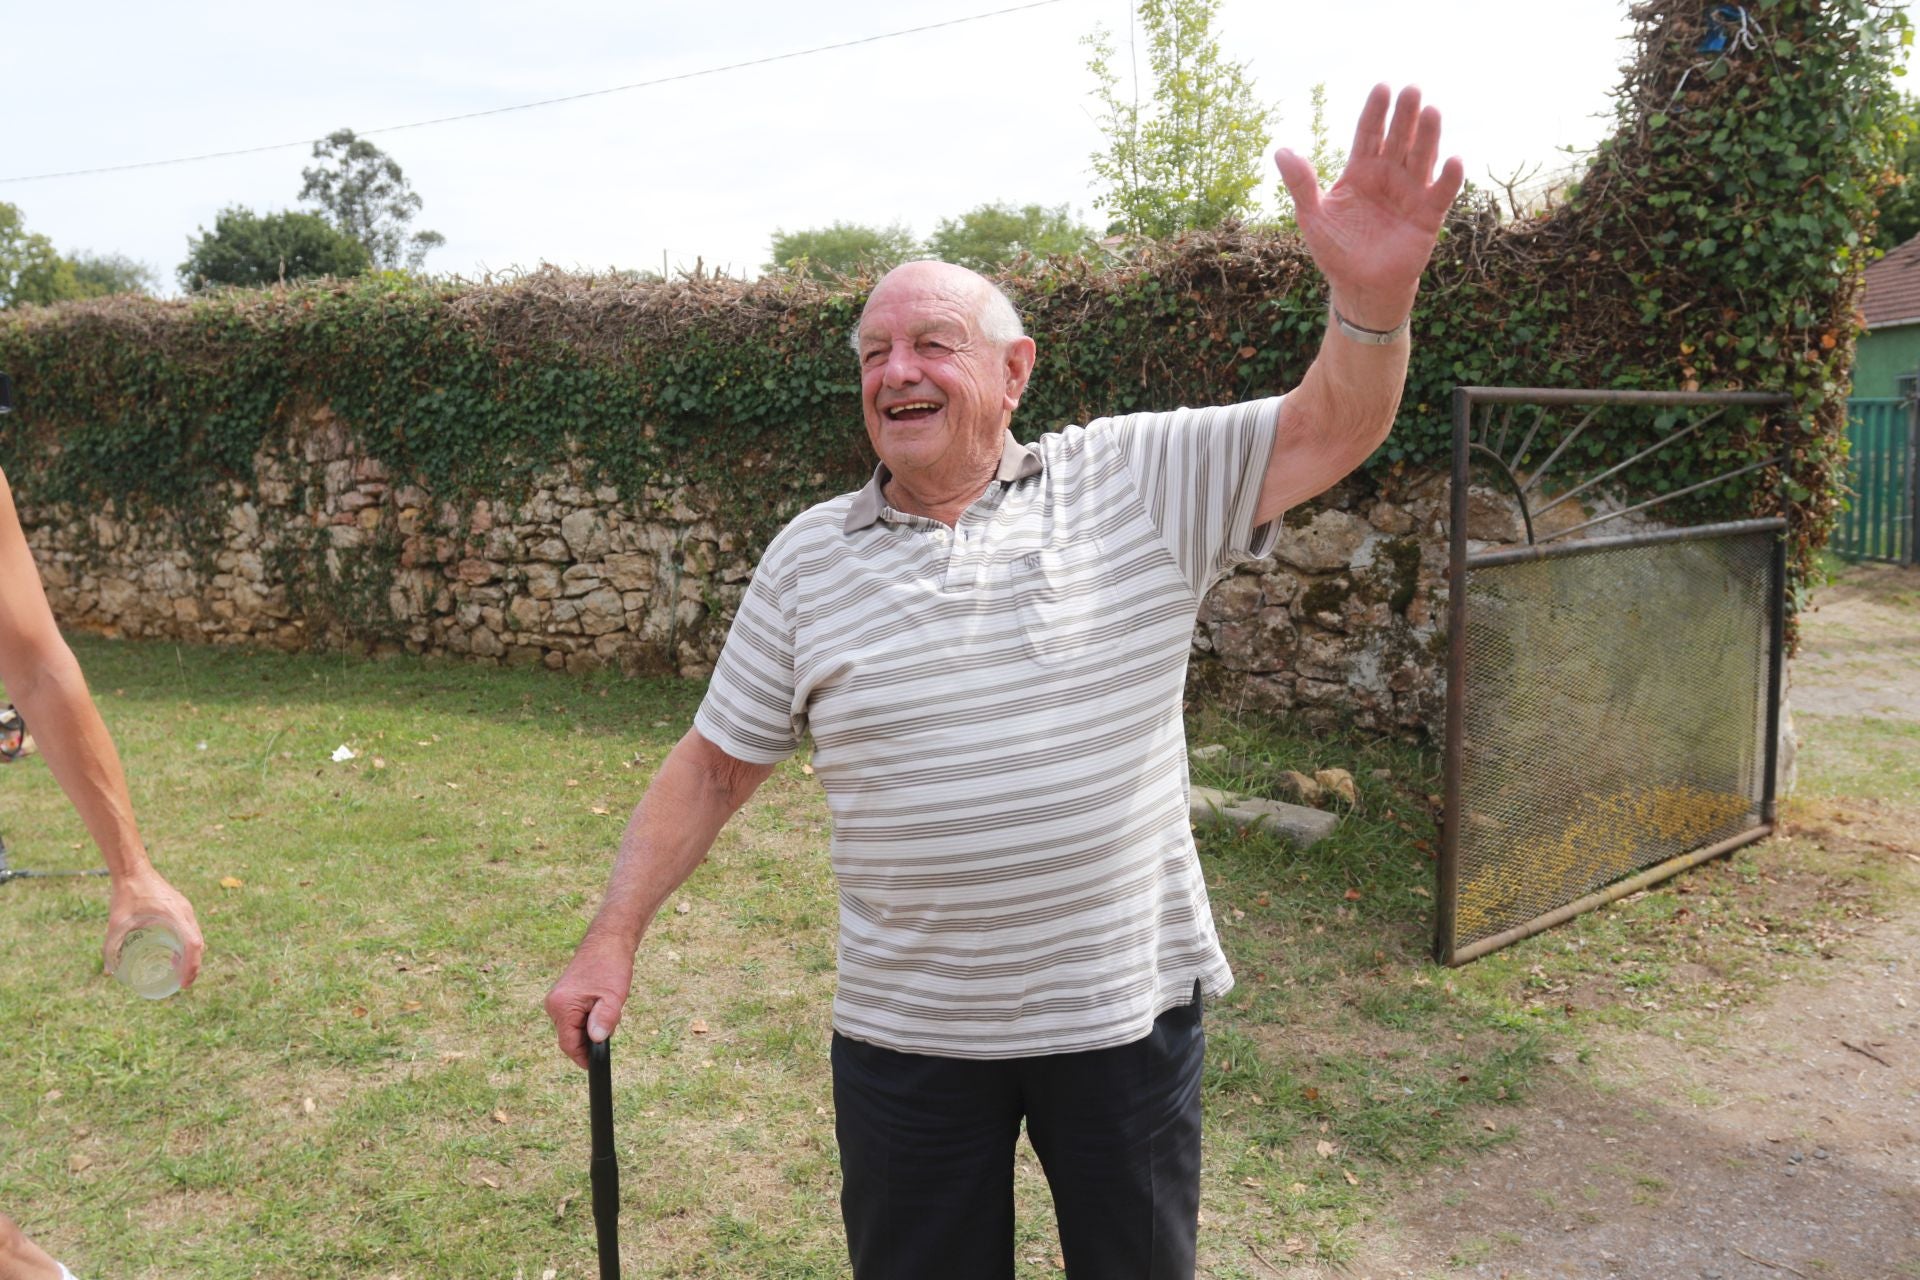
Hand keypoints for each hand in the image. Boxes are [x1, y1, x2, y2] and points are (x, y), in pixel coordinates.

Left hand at [105, 868, 203, 989]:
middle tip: (183, 983)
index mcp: (175, 916)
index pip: (193, 945)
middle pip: (199, 943)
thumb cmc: (126, 895)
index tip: (183, 983)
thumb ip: (111, 947)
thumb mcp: (117, 923)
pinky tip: (175, 952)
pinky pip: (191, 929)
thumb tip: (109, 971)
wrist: (133, 869)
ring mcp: (185, 909)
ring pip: (196, 936)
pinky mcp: (181, 906)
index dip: (191, 966)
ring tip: (179, 971)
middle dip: (194, 965)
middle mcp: (185, 912)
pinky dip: (188, 944)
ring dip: (192, 955)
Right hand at [545, 929, 635, 1069]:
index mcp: (562, 1006)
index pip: (568, 1045)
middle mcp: (553, 1005)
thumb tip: (596, 1041)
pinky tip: (601, 1005)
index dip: (584, 1057)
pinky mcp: (563, 998)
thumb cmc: (611, 966)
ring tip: (607, 1008)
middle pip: (570, 1038)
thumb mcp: (614, 997)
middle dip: (590, 1039)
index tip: (597, 1063)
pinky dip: (588, 1018)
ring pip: (573, 1029)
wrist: (608, 942)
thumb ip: (605, 1020)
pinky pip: (574, 1019)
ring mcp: (556, 1001)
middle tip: (610, 1022)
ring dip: (590, 1028)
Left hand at [1274, 84, 1465, 330]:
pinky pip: (1442, 193)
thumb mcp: (1313, 216)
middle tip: (1411, 89)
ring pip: (1422, 157)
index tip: (1382, 87)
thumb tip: (1281, 150)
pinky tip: (1454, 159)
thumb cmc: (1335, 249)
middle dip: (1405, 115)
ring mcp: (1411, 192)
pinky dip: (1449, 177)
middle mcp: (1389, 175)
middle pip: (1398, 138)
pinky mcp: (1429, 215)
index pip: (1369, 133)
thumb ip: (1302, 184)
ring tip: (1432, 111)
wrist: (1359, 285)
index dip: (1375, 111)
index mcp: (1361, 170)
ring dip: (1428, 136)